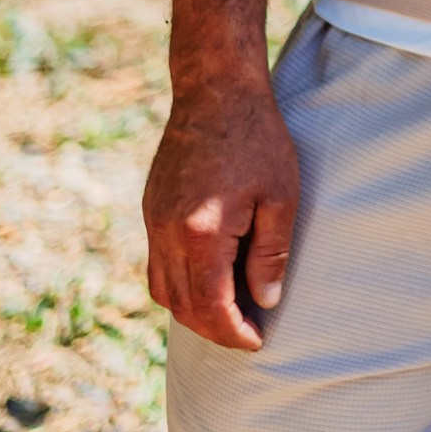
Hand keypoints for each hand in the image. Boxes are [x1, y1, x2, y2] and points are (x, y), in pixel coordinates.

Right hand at [143, 75, 299, 352]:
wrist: (215, 90)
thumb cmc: (257, 139)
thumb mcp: (280, 197)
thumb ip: (271, 254)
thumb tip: (266, 300)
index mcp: (201, 234)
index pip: (211, 307)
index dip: (234, 332)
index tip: (257, 341)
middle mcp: (168, 233)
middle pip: (182, 306)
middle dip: (213, 329)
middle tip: (246, 332)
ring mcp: (153, 220)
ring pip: (162, 289)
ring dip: (192, 310)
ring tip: (228, 311)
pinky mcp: (151, 208)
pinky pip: (156, 264)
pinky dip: (178, 283)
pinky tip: (208, 277)